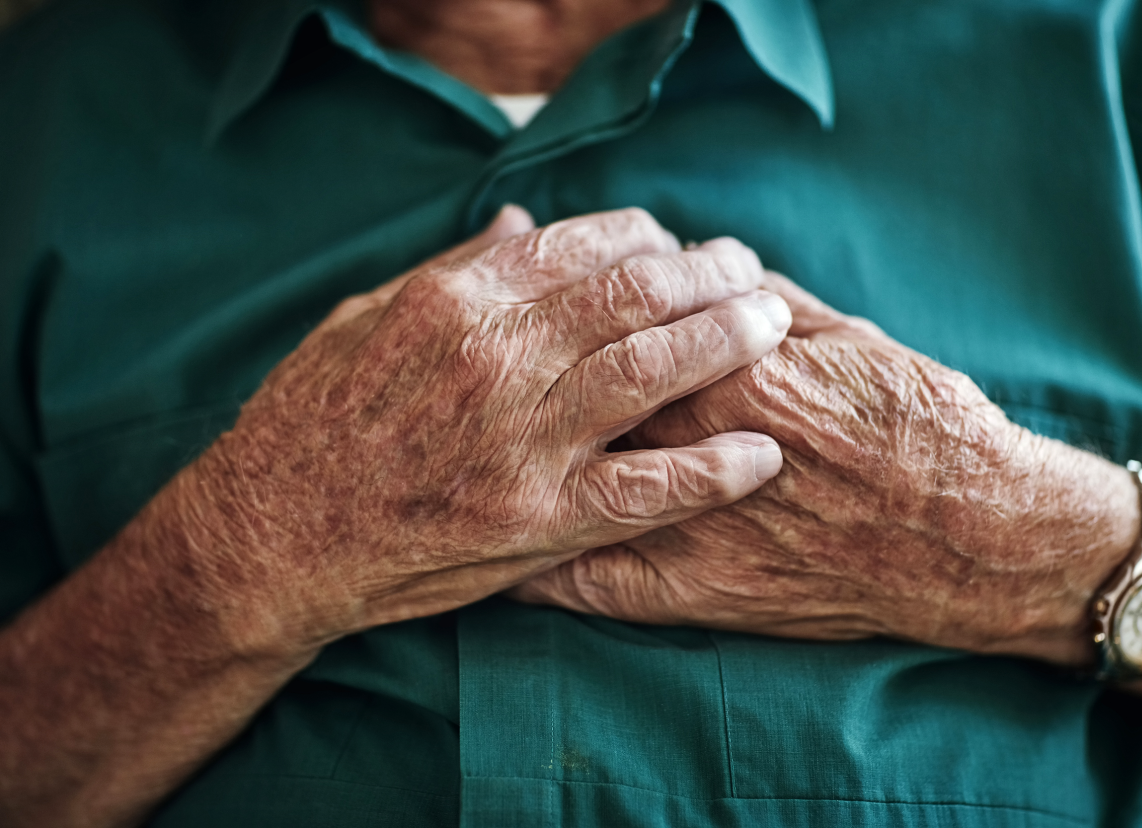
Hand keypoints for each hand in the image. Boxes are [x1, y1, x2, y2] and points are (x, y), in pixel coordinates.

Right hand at [176, 207, 789, 656]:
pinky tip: (760, 456)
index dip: (652, 239)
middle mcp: (498, 356)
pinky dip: (713, 471)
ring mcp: (521, 440)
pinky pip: (646, 491)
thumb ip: (453, 266)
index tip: (678, 248)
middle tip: (751, 275)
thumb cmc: (313, 418)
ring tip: (774, 328)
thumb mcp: (366, 316)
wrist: (272, 534)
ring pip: (655, 370)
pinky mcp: (536, 520)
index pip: (588, 243)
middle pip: (639, 294)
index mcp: (459, 299)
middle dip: (710, 275)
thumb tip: (521, 218)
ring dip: (729, 341)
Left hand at [511, 276, 1139, 665]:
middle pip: (568, 397)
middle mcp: (684, 438)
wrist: (971, 532)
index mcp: (719, 364)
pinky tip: (491, 555)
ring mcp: (678, 520)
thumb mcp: (842, 333)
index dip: (564, 307)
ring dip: (512, 458)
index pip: (606, 320)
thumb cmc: (918, 422)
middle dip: (519, 378)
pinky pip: (581, 580)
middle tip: (482, 374)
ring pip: (559, 480)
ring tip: (475, 443)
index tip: (535, 301)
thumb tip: (705, 268)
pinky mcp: (687, 590)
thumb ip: (759, 301)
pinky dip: (530, 566)